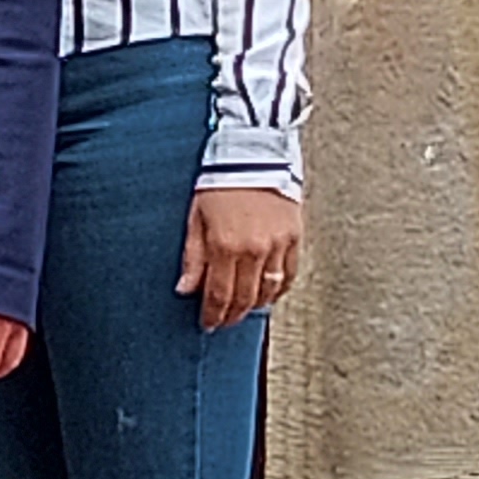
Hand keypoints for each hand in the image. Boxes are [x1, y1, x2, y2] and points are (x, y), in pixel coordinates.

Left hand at [182, 187, 299, 330]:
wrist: (252, 154)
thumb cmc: (217, 181)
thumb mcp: (195, 217)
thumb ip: (192, 257)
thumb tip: (184, 290)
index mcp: (225, 246)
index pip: (219, 295)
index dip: (213, 315)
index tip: (208, 324)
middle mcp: (254, 250)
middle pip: (244, 298)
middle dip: (232, 316)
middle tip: (223, 323)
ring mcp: (277, 245)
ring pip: (268, 291)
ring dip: (255, 306)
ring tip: (243, 311)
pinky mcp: (294, 237)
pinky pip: (289, 274)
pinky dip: (278, 289)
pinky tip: (268, 294)